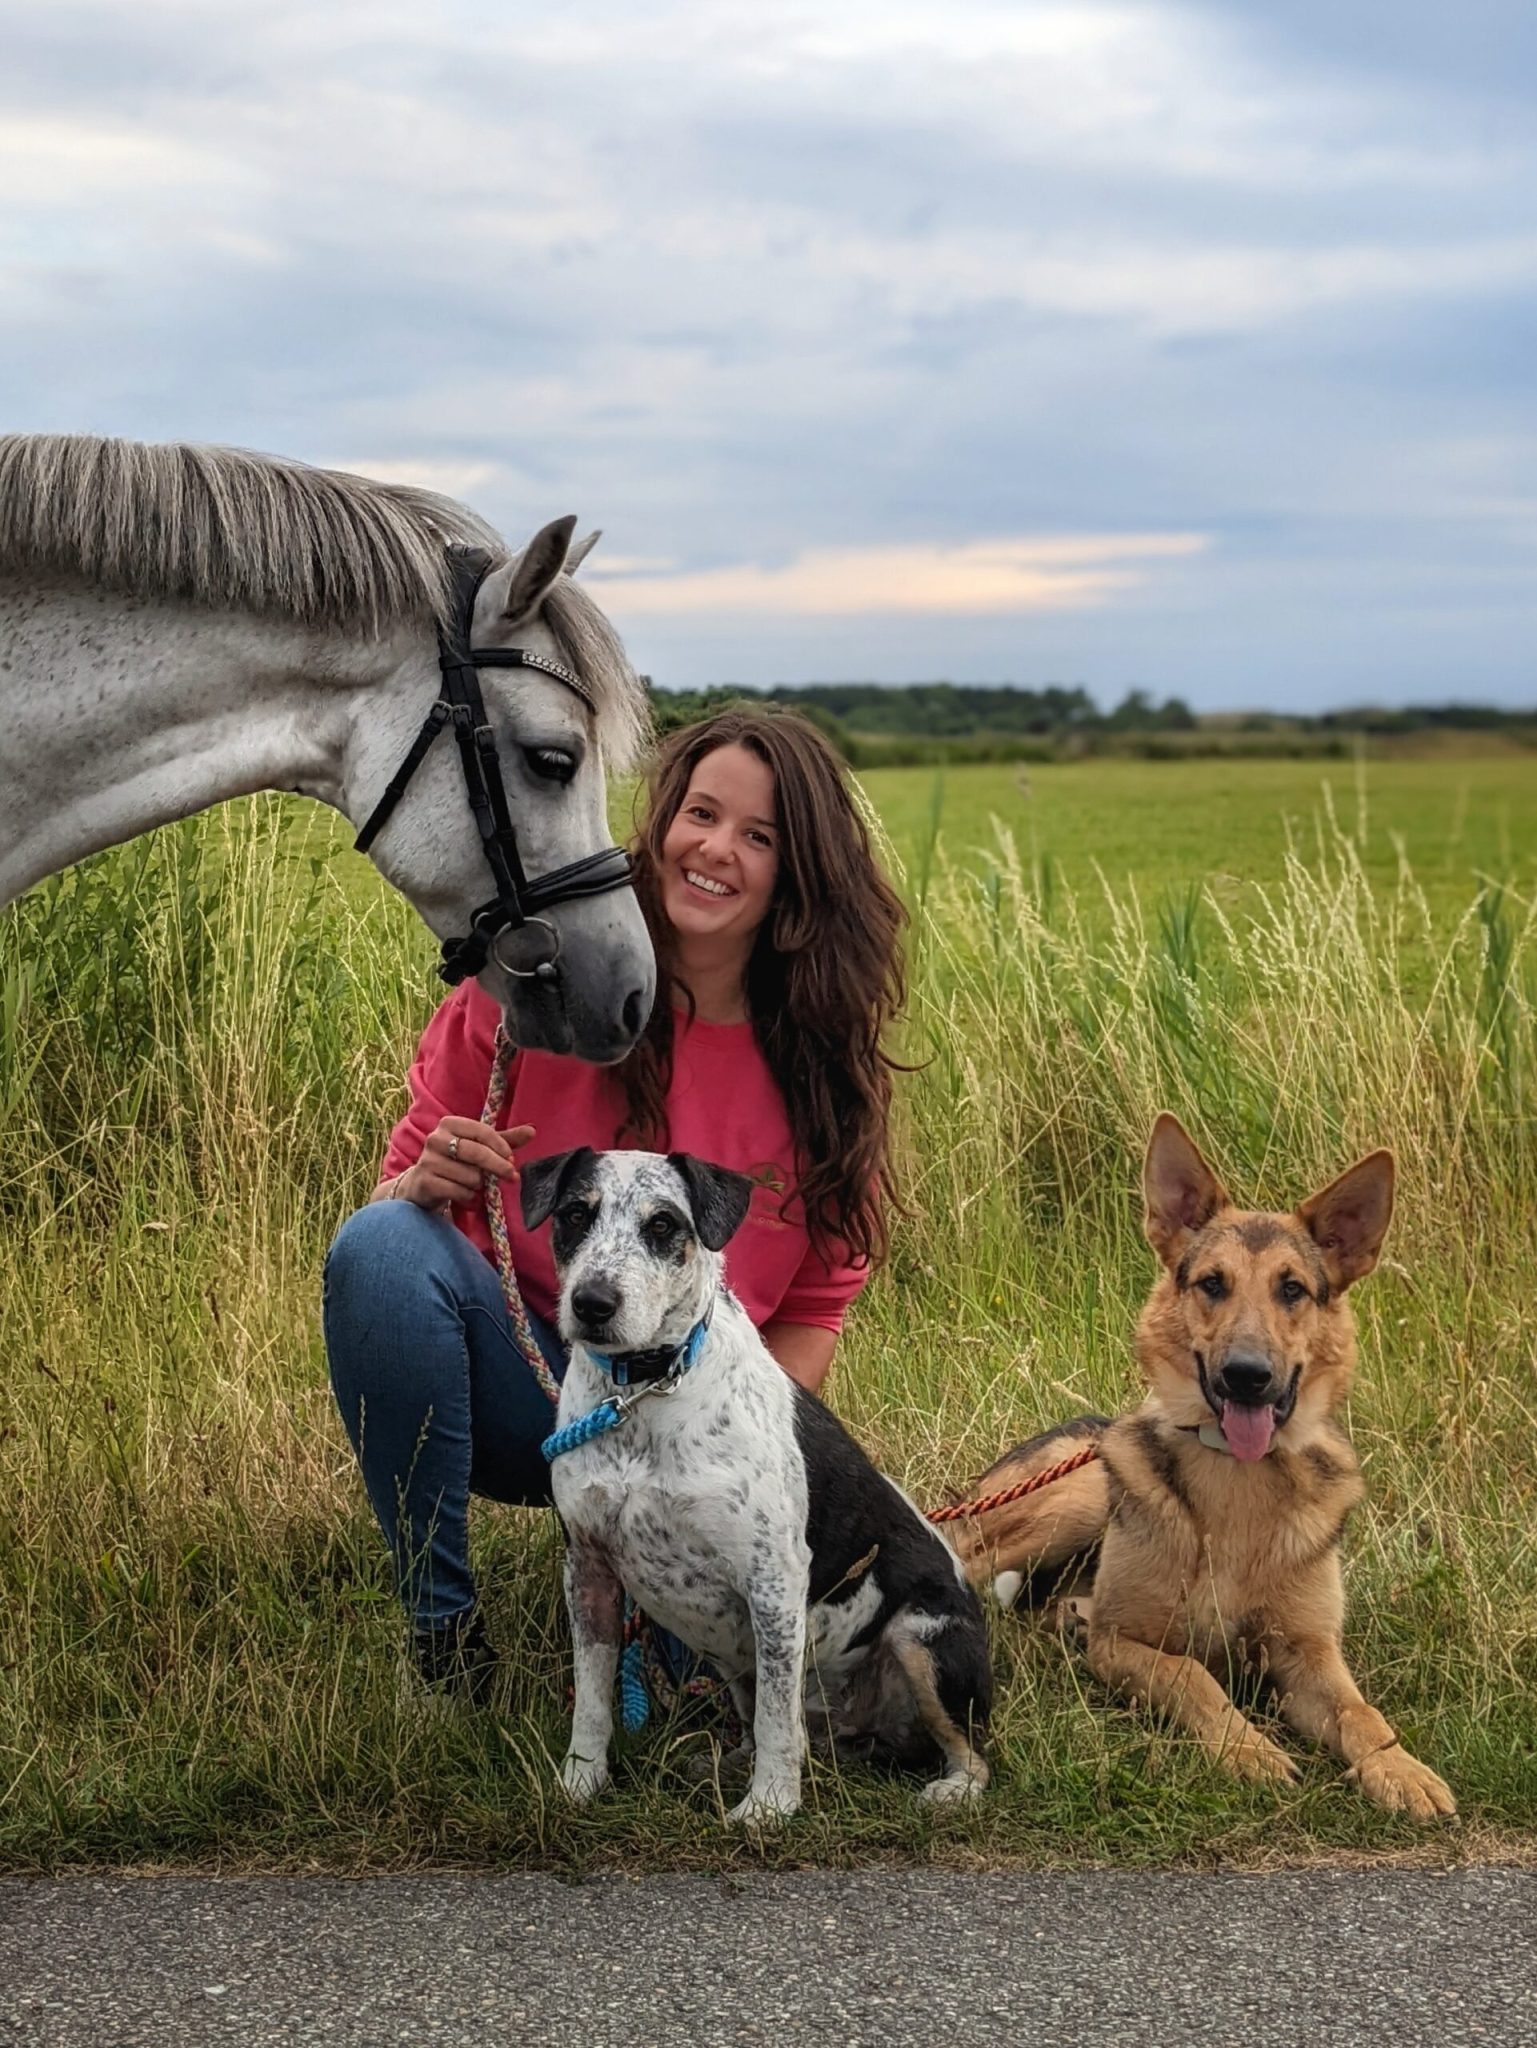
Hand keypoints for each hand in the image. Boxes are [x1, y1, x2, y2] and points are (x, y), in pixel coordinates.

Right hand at [395, 1118, 534, 1211]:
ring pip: (470, 1176)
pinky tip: (466, 1196)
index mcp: (449, 1124)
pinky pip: (459, 1191)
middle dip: (498, 1167)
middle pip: (477, 1153)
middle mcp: (435, 1139)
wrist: (422, 1185)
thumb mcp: (479, 1148)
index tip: (512, 1158)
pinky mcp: (425, 1182)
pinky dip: (468, 1197)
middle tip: (511, 1176)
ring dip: (479, 1185)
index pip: (482, 1131)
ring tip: (474, 1185)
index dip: (500, 1146)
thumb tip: (533, 1131)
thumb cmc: (456, 1163)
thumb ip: (505, 1140)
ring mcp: (427, 1161)